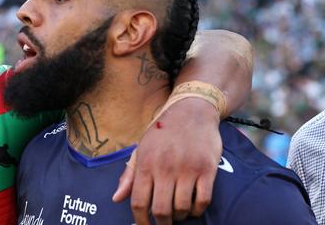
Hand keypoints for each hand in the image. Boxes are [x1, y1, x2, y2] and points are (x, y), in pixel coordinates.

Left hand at [112, 98, 221, 224]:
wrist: (191, 111)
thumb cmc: (162, 132)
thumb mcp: (141, 149)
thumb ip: (129, 175)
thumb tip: (117, 199)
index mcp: (146, 163)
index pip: (139, 202)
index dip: (141, 221)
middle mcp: (165, 167)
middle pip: (161, 210)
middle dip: (162, 224)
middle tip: (164, 223)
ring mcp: (187, 169)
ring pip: (182, 208)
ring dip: (180, 217)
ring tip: (178, 213)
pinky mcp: (207, 169)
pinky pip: (203, 200)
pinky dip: (197, 210)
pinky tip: (192, 207)